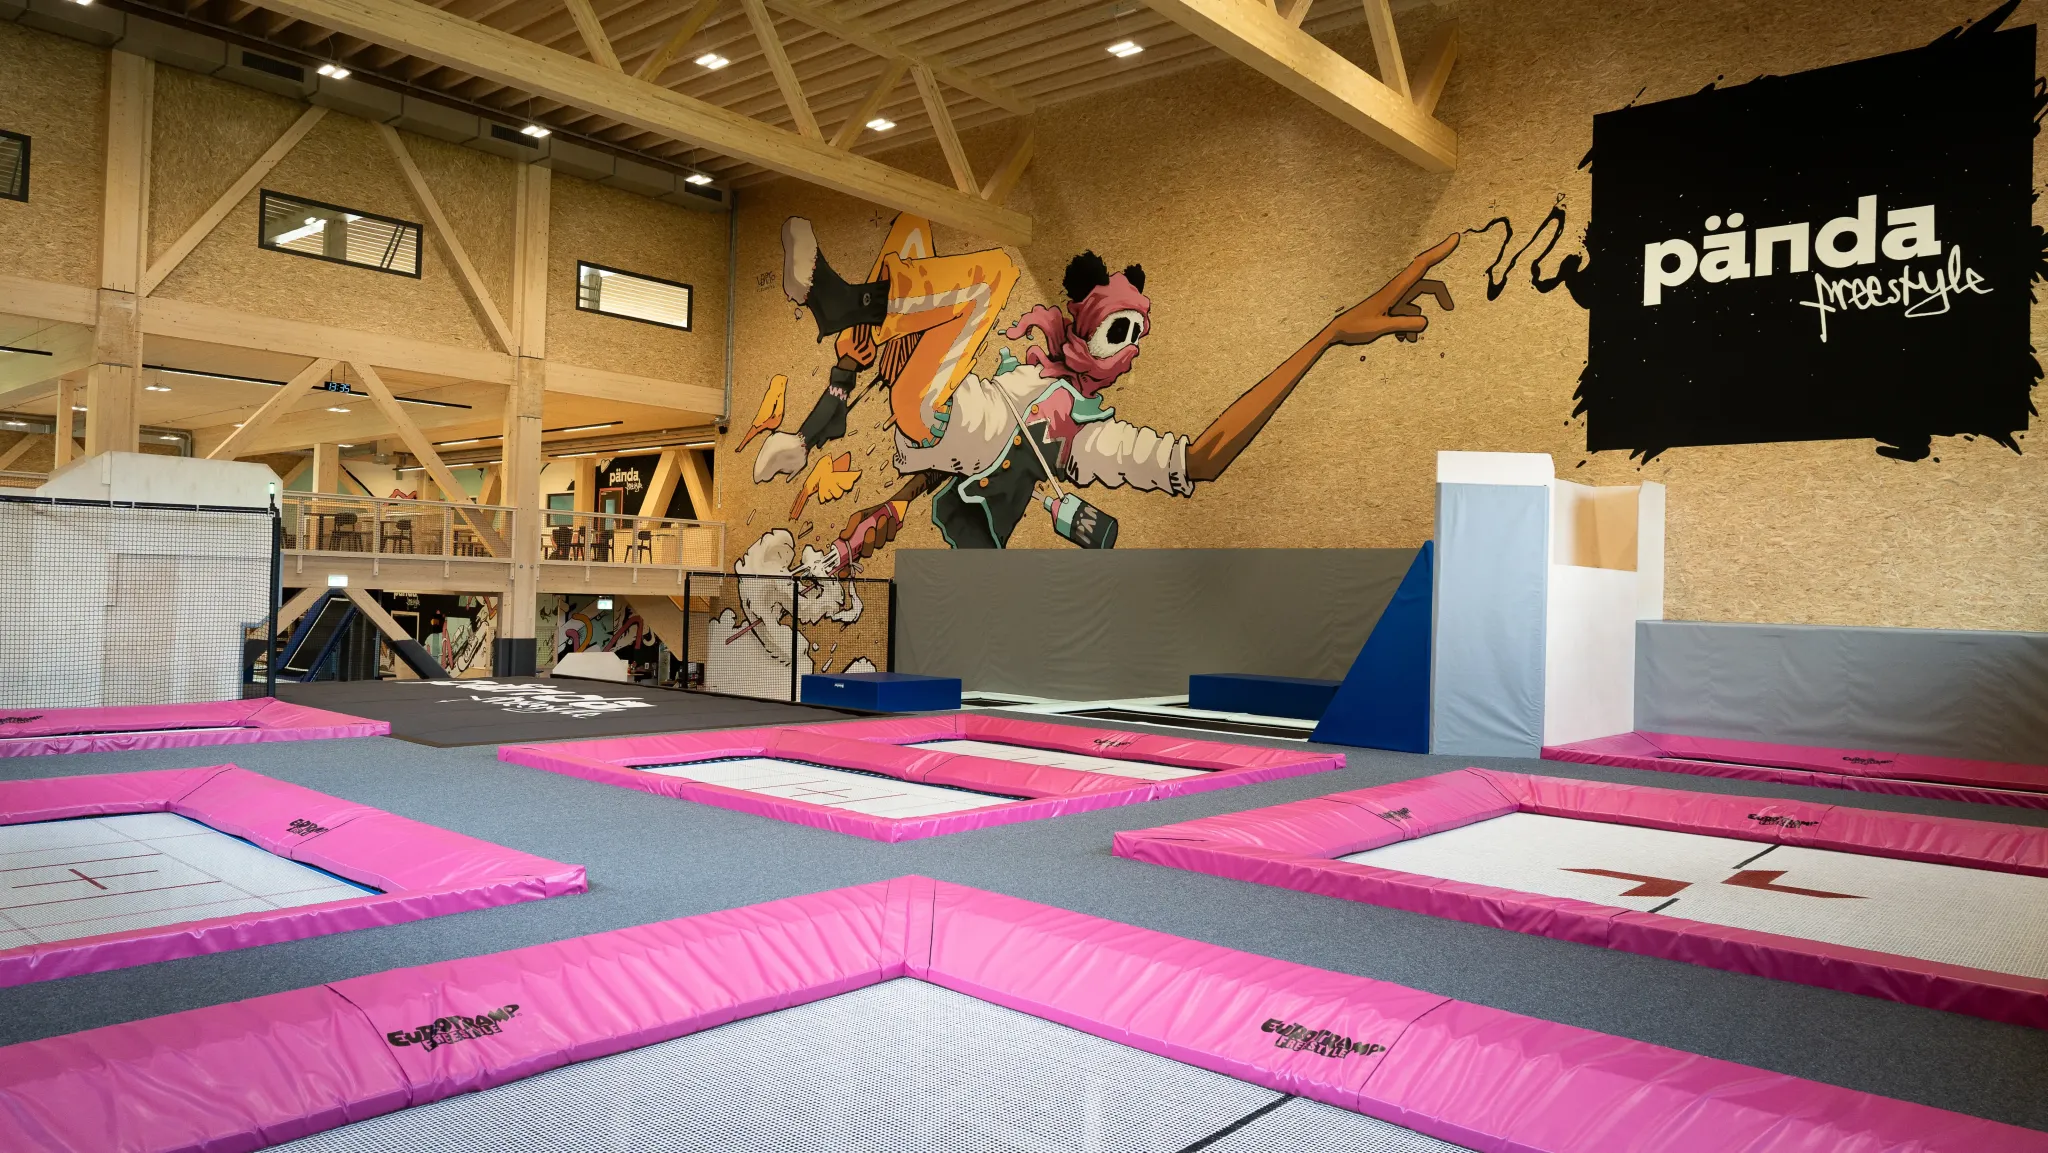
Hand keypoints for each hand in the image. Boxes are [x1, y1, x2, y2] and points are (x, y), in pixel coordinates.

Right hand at [832, 500, 906, 570]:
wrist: (888, 506)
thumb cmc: (871, 513)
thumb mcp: (858, 517)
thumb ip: (851, 527)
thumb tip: (843, 536)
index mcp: (858, 542)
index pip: (851, 558)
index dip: (847, 568)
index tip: (842, 574)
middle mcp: (868, 545)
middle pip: (867, 553)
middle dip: (869, 542)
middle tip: (870, 529)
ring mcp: (880, 542)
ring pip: (880, 544)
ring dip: (881, 530)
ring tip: (882, 518)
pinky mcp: (890, 538)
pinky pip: (890, 537)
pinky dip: (890, 527)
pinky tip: (890, 519)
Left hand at [1325, 233, 1459, 345]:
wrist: (1338, 331)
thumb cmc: (1355, 327)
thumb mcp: (1380, 327)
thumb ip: (1402, 324)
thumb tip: (1425, 321)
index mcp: (1394, 288)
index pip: (1421, 265)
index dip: (1438, 251)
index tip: (1454, 238)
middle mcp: (1396, 289)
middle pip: (1426, 285)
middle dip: (1440, 295)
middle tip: (1450, 308)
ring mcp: (1394, 298)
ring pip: (1417, 303)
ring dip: (1416, 321)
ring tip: (1405, 338)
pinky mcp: (1391, 307)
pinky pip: (1408, 313)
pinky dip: (1409, 326)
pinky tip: (1400, 338)